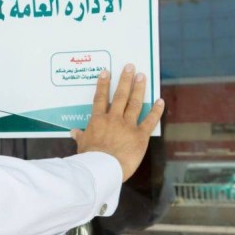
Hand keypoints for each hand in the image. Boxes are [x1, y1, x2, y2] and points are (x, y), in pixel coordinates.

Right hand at [71, 64, 164, 181]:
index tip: (106, 72)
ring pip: (134, 103)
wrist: (102, 166)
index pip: (100, 98)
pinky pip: (150, 121)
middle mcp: (114, 118)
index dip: (103, 84)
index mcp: (98, 120)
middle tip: (130, 67)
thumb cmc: (90, 157)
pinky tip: (160, 101)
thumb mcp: (82, 145)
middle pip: (120, 96)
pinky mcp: (140, 136)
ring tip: (142, 76)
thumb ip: (80, 136)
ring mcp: (128, 126)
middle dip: (125, 80)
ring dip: (139, 89)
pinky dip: (156, 111)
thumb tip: (74, 132)